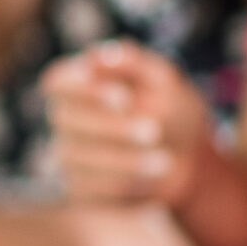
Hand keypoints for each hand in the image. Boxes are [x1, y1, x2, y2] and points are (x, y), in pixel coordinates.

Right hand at [39, 41, 213, 207]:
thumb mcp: (163, 79)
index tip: (123, 98)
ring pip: (77, 158)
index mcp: (78, 83)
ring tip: (165, 161)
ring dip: (124, 160)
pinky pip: (90, 189)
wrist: (188, 160)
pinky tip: (152, 178)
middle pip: (66, 120)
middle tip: (154, 131)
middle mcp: (65, 118)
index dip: (83, 90)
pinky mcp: (79, 188)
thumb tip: (96, 56)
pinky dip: (125, 183)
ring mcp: (68, 154)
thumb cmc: (171, 110)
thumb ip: (132, 63)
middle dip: (111, 127)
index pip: (57, 82)